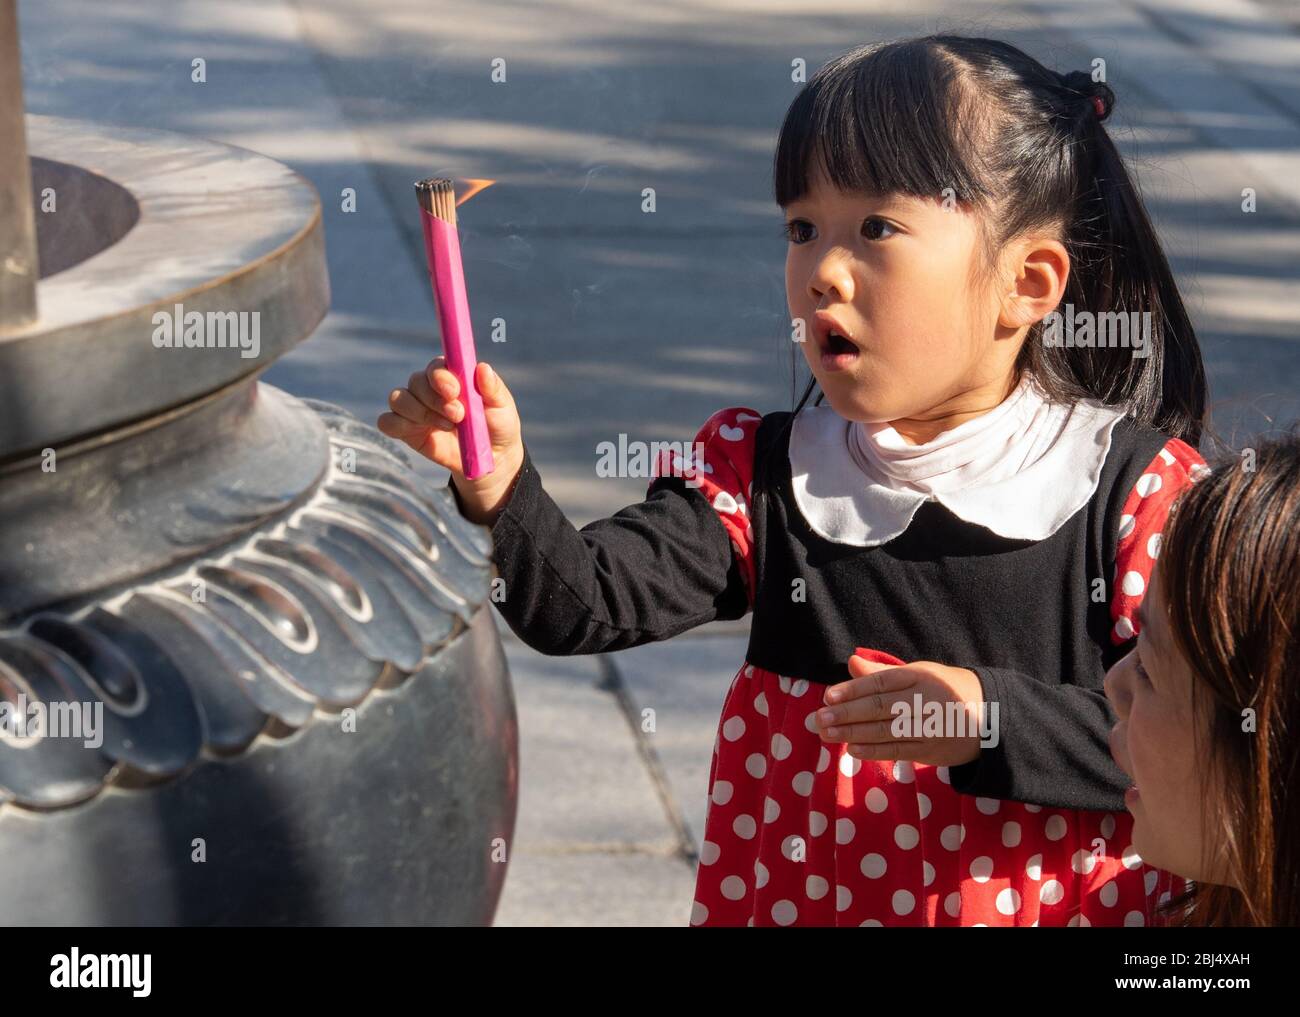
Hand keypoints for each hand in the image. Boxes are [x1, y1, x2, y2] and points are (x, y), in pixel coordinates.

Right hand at [377, 357, 523, 525]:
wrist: (490, 459)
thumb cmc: (497, 426)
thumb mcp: (502, 407)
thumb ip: (493, 388)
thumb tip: (482, 368)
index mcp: (451, 376)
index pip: (436, 366)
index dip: (440, 376)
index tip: (454, 391)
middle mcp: (428, 388)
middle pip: (416, 381)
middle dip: (434, 399)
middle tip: (458, 415)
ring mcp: (414, 408)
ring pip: (399, 398)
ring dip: (420, 413)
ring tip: (448, 427)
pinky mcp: (405, 429)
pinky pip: (387, 421)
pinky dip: (398, 425)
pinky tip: (424, 433)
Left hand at [813, 656, 986, 766]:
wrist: (990, 716)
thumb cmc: (943, 690)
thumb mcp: (918, 673)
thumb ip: (882, 673)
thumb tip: (850, 663)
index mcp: (919, 676)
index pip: (881, 683)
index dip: (853, 690)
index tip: (828, 696)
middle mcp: (924, 700)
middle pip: (880, 707)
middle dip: (846, 714)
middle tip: (819, 718)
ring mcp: (930, 727)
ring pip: (886, 731)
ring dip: (853, 734)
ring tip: (828, 734)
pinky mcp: (933, 750)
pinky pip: (899, 751)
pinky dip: (874, 751)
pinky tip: (852, 749)